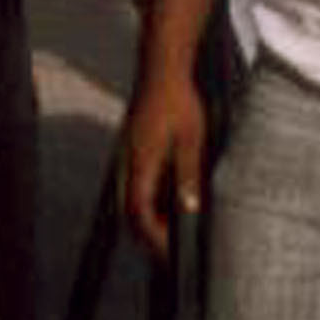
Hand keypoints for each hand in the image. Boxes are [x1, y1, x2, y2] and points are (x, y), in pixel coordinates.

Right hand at [119, 73, 206, 263]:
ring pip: (131, 199)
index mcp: (141, 161)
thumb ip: (188, 174)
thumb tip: (189, 208)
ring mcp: (128, 157)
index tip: (168, 250)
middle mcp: (129, 163)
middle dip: (148, 233)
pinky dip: (148, 199)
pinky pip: (135, 184)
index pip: (139, 211)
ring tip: (173, 226)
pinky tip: (168, 198)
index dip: (152, 235)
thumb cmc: (178, 100)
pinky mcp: (133, 151)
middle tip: (172, 245)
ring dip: (148, 216)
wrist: (161, 69)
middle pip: (130, 211)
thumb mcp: (191, 138)